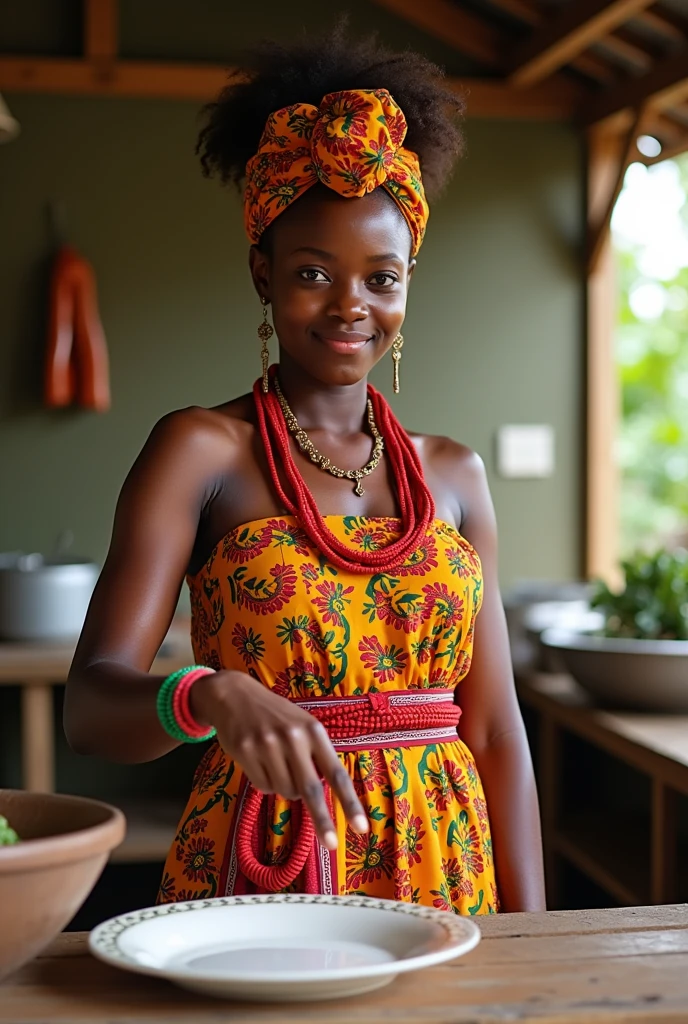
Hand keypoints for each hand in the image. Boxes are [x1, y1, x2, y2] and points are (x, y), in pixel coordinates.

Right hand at [190, 670, 368, 849]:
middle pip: (311, 789)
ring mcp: (267, 744)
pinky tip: (259, 762)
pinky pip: (262, 786)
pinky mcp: (245, 751)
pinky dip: (264, 782)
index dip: (350, 802)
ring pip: (284, 791)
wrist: (235, 695)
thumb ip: (314, 755)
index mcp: (314, 731)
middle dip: (322, 820)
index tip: (362, 827)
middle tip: (332, 844)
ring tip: (276, 764)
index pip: (336, 773)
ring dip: (284, 788)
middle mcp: (293, 738)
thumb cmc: (276, 715)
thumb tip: (322, 794)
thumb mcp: (302, 726)